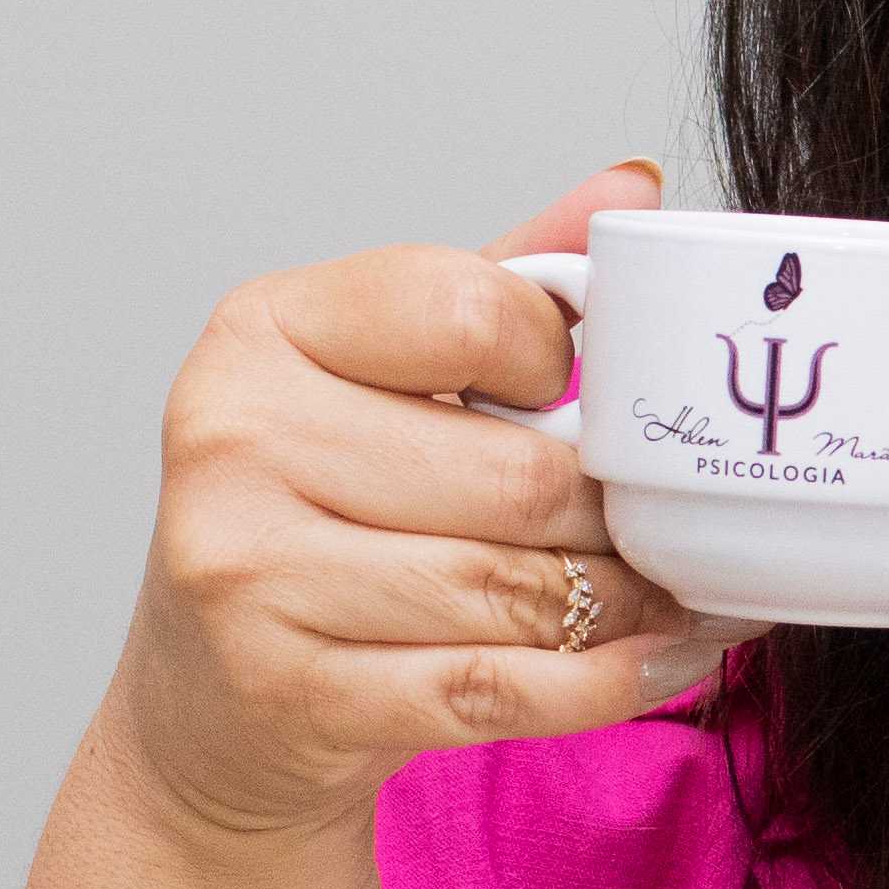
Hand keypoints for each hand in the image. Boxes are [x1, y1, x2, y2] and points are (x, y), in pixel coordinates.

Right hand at [107, 167, 756, 839]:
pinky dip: (601, 680)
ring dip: (628, 603)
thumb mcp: (385, 378)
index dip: (556, 356)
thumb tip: (633, 190)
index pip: (471, 311)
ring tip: (678, 596)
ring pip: (515, 589)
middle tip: (674, 524)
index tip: (571, 394)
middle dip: (617, 511)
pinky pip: (495, 686)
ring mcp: (250, 572)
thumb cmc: (313, 517)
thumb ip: (502, 284)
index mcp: (264, 330)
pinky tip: (655, 659)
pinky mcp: (291, 691)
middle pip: (516, 474)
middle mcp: (237, 440)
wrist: (211, 698)